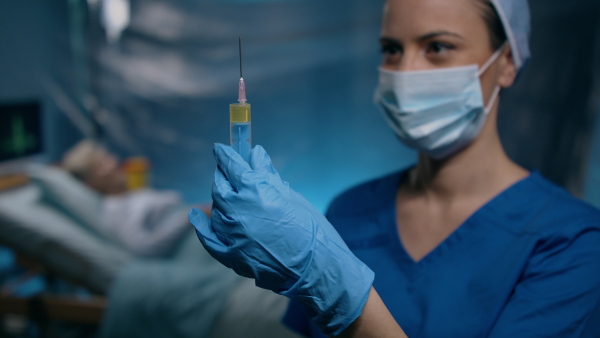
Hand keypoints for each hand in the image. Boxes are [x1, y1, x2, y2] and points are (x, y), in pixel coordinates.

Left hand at [188, 144, 373, 335]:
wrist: (316, 269)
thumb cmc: (311, 230)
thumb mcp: (291, 197)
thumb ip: (267, 176)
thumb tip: (255, 154)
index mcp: (255, 192)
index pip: (233, 166)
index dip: (226, 155)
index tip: (221, 149)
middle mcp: (238, 211)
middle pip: (220, 186)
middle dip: (223, 176)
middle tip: (227, 171)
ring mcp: (232, 235)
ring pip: (215, 209)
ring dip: (220, 200)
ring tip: (230, 197)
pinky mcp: (231, 256)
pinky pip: (209, 238)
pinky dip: (202, 226)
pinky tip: (196, 215)